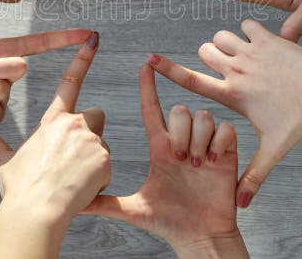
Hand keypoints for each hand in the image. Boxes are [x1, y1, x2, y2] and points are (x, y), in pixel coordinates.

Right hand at [0, 34, 109, 225]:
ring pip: (101, 143)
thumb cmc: (21, 189)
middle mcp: (74, 124)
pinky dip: (98, 177)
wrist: (36, 212)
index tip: (94, 38)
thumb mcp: (5, 162)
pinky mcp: (105, 158)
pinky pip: (107, 165)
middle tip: (74, 156)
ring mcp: (92, 140)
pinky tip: (81, 188)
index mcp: (52, 121)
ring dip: (93, 158)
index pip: (69, 82)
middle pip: (95, 115)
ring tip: (72, 178)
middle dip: (90, 130)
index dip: (82, 58)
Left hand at [83, 65, 246, 256]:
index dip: (148, 86)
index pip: (152, 108)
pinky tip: (214, 161)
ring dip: (198, 140)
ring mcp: (204, 145)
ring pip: (201, 115)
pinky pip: (225, 128)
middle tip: (180, 160)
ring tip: (196, 165)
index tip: (145, 64)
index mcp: (160, 147)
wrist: (199, 237)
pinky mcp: (226, 151)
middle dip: (179, 132)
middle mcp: (181, 140)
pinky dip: (219, 143)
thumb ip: (105, 202)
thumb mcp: (133, 209)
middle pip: (179, 110)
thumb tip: (75, 204)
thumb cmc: (167, 223)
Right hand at [149, 20, 301, 208]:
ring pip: (221, 35)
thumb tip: (240, 205)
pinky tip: (259, 43)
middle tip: (224, 68)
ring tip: (240, 56)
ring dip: (226, 43)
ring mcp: (251, 51)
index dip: (167, 70)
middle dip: (209, 58)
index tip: (150, 58)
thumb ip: (254, 176)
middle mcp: (236, 70)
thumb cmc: (298, 120)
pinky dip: (248, 31)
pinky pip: (246, 25)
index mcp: (231, 94)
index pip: (191, 81)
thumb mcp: (273, 150)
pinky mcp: (266, 38)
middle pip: (204, 51)